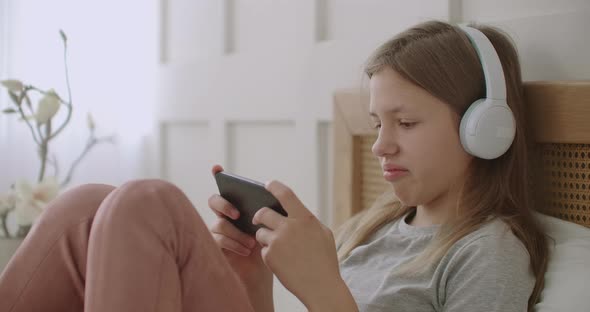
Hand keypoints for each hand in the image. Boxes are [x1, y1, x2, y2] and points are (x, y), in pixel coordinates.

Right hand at [208, 165, 272, 299]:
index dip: (219, 175)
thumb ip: (270, 211)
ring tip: (252, 243)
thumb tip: (271, 196)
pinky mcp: (216, 247)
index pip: (226, 187)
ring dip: (236, 232)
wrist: (268, 272)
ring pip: (218, 223)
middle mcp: (226, 216)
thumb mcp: (275, 226)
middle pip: (214, 201)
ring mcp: (219, 231)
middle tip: (238, 213)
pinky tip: (247, 250)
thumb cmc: (273, 247)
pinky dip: (233, 243)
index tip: (217, 168)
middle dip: (224, 204)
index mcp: (241, 207)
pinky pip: (217, 239)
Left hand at [252, 180, 349, 309]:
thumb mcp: (323, 234)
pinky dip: (269, 255)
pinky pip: (263, 250)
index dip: (274, 186)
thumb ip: (307, 221)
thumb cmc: (325, 261)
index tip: (267, 184)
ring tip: (278, 248)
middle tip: (258, 219)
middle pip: (263, 213)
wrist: (321, 287)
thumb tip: (293, 214)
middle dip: (259, 215)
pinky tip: (282, 263)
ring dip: (264, 238)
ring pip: (260, 233)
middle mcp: (289, 226)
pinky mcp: (269, 256)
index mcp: (304, 218)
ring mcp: (277, 241)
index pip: (285, 194)